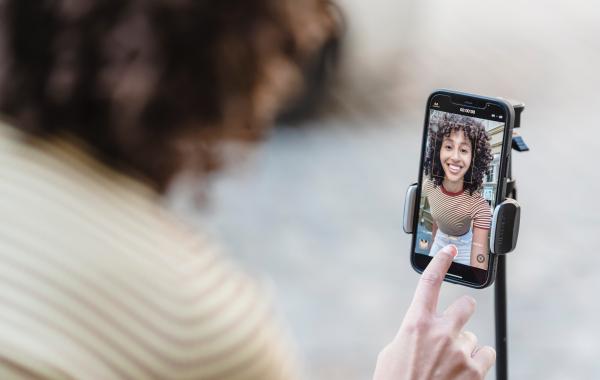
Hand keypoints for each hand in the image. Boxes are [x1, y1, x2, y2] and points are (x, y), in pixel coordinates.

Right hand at [373, 245, 495, 379]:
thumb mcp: (394, 351)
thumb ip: (412, 333)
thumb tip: (424, 329)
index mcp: (415, 323)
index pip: (429, 282)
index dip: (441, 261)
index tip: (450, 249)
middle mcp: (441, 332)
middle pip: (466, 305)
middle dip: (462, 312)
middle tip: (456, 326)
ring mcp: (460, 351)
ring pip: (475, 336)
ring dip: (465, 347)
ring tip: (450, 365)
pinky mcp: (476, 371)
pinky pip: (485, 354)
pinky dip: (477, 362)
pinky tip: (462, 373)